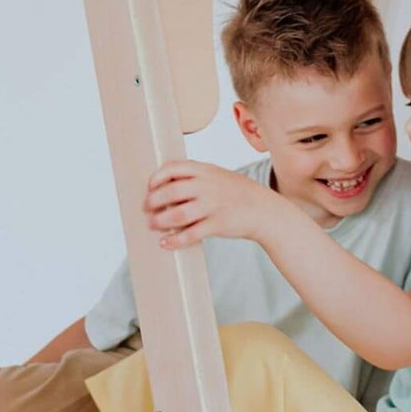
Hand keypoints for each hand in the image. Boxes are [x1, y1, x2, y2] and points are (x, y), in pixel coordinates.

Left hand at [145, 161, 277, 248]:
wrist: (264, 210)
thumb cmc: (237, 193)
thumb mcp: (218, 176)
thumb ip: (195, 178)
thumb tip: (165, 187)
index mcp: (205, 170)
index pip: (173, 168)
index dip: (157, 178)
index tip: (149, 187)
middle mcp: (207, 186)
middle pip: (170, 192)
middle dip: (153, 202)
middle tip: (146, 209)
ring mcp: (212, 205)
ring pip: (177, 214)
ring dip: (160, 221)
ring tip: (152, 225)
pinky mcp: (217, 224)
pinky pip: (190, 234)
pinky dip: (175, 240)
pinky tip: (165, 243)